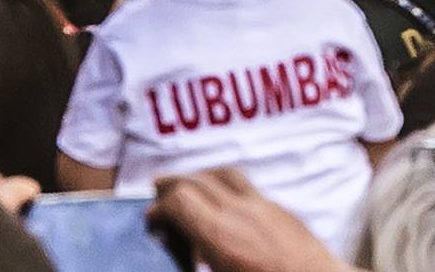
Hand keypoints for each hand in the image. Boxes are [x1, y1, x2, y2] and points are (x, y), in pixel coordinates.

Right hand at [151, 169, 351, 271]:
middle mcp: (240, 212)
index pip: (179, 200)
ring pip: (223, 174)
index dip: (159, 207)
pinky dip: (225, 184)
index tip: (153, 220)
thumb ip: (196, 260)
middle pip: (196, 181)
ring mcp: (263, 206)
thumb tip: (180, 248)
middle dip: (172, 185)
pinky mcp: (281, 210)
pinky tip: (224, 198)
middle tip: (158, 193)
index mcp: (220, 235)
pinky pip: (246, 185)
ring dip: (200, 176)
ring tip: (187, 184)